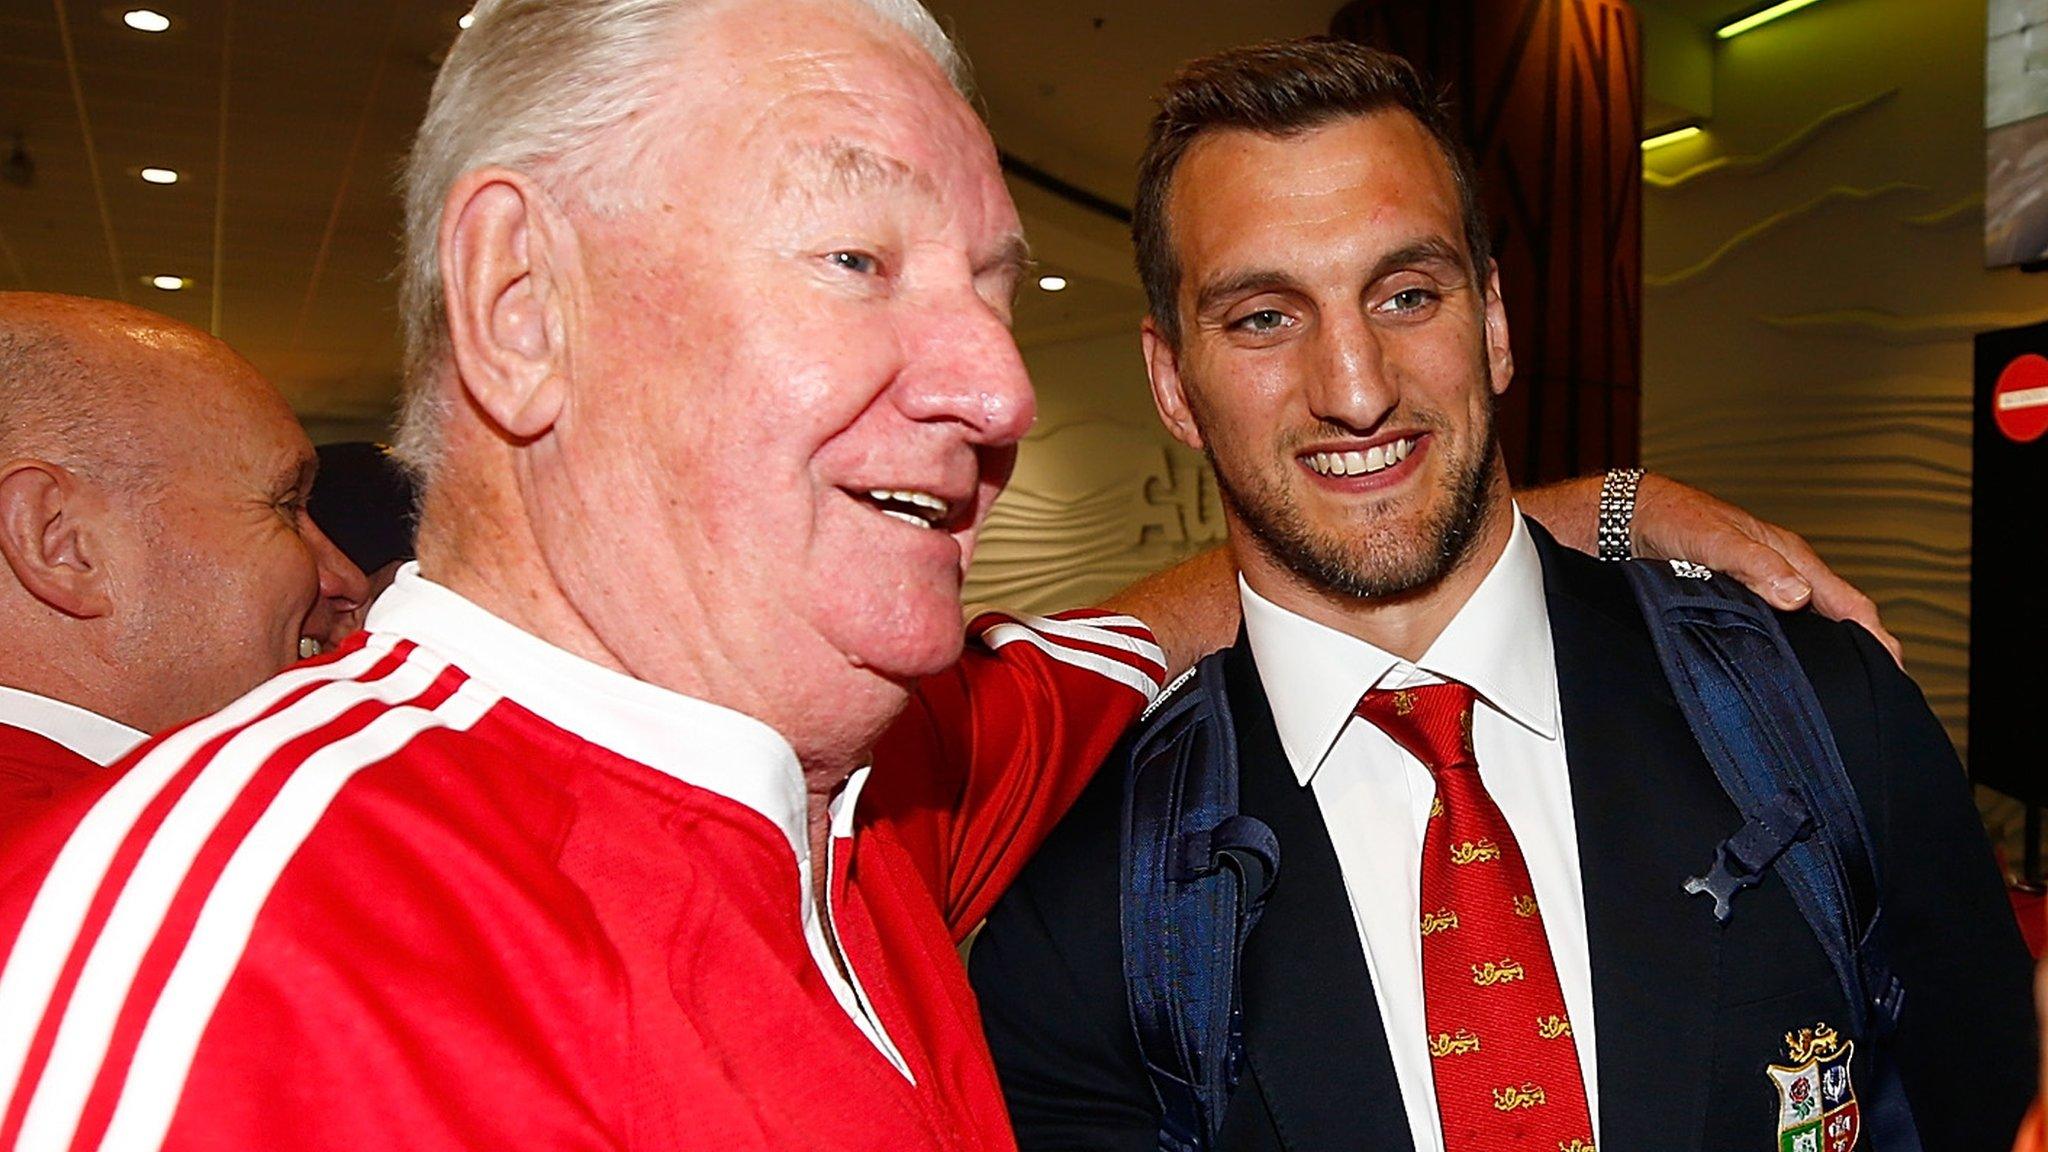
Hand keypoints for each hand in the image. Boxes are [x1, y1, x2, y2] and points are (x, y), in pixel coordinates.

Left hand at [1630, 474, 1901, 664]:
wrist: (1628, 518)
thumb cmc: (1672, 517)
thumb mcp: (1713, 539)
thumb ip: (1754, 564)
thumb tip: (1798, 595)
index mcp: (1788, 555)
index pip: (1847, 601)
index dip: (1874, 635)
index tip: (1894, 669)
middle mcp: (1780, 572)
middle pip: (1834, 617)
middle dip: (1859, 650)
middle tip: (1876, 692)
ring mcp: (1760, 587)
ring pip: (1805, 625)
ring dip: (1824, 652)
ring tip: (1839, 690)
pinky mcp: (1735, 600)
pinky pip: (1774, 629)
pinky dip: (1789, 650)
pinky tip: (1786, 672)